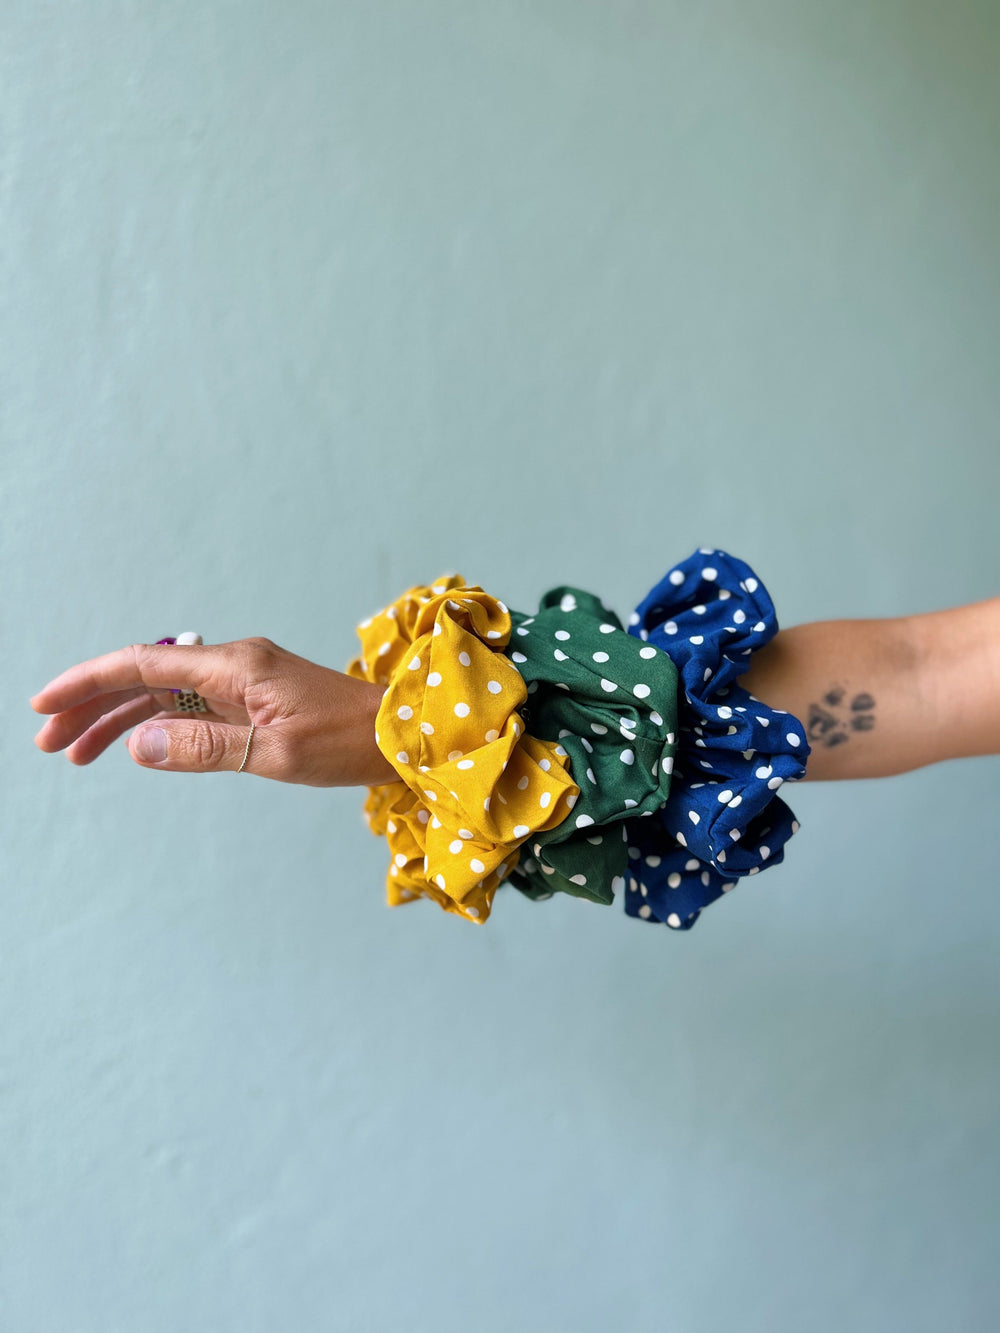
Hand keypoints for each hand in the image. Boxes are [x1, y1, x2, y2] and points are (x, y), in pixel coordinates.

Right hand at [30, 637, 398, 786]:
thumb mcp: (275, 754)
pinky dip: (159, 725)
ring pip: (165, 693)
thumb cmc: (350, 742)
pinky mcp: (257, 700)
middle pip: (144, 677)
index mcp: (235, 666)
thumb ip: (203, 749)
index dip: (89, 682)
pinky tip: (137, 745)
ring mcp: (245, 681)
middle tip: (50, 743)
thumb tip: (137, 745)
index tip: (45, 705)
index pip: (142, 663)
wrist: (404, 735)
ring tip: (77, 754)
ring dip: (121, 720)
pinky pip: (194, 707)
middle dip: (93, 706)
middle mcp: (234, 665)